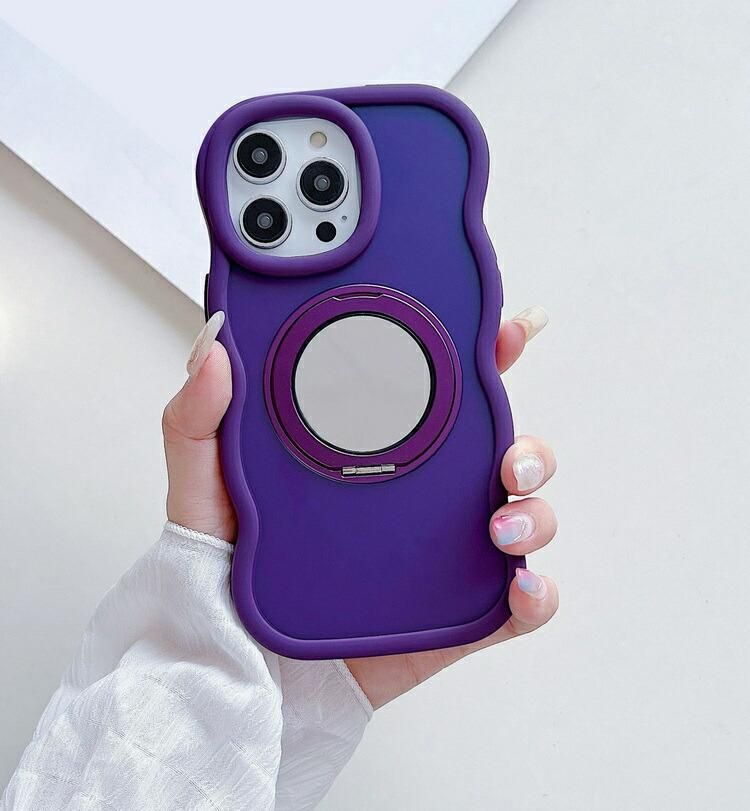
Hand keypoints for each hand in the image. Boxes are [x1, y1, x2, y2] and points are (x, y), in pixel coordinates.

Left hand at [163, 306, 557, 708]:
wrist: (235, 666)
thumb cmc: (224, 572)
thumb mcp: (205, 489)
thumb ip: (199, 419)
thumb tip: (215, 345)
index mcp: (379, 452)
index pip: (446, 395)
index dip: (487, 358)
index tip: (506, 334)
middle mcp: (422, 496)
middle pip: (505, 452)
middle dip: (530, 445)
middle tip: (510, 456)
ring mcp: (442, 554)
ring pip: (524, 517)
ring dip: (535, 513)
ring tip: (499, 525)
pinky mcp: (453, 614)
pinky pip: (517, 604)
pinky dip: (537, 596)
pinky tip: (520, 590)